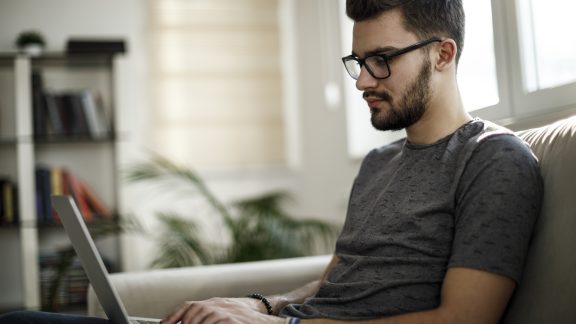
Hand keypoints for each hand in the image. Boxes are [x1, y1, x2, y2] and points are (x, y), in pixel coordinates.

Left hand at [161, 297, 284, 323]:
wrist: (266, 320)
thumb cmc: (243, 320)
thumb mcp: (223, 314)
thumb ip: (206, 317)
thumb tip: (185, 322)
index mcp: (214, 303)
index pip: (189, 306)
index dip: (174, 316)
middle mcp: (218, 305)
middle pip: (192, 313)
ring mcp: (225, 312)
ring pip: (201, 320)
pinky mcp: (232, 320)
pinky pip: (216, 323)